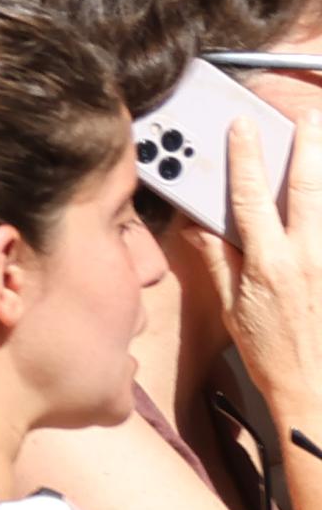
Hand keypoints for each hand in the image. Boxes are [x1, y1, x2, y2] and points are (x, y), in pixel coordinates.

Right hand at [230, 109, 321, 430]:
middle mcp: (307, 258)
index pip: (252, 196)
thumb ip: (217, 260)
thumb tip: (199, 224)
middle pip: (310, 188)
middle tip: (310, 116)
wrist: (318, 393)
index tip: (244, 126)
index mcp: (269, 263)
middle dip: (309, 147)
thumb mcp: (231, 307)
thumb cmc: (272, 355)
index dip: (246, 157)